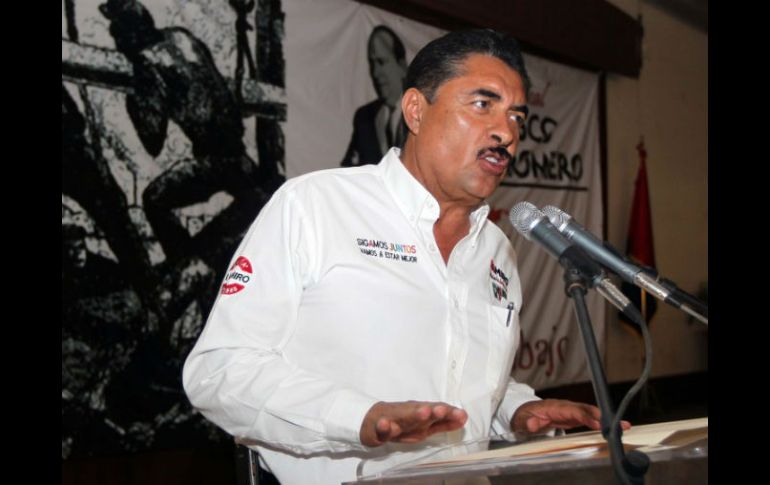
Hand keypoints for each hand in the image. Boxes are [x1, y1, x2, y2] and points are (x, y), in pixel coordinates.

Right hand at [359, 401, 467, 446]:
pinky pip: (380, 429)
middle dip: (433, 411)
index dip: (449, 413)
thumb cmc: (404, 421)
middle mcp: (410, 414)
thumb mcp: (425, 425)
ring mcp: (394, 420)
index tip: (462, 415)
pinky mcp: (378, 428)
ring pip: (404, 417)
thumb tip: (464, 418)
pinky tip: (385, 424)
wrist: (373, 420)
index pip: (437, 412)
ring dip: (414, 414)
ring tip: (424, 411)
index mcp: (422, 414)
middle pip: (422, 412)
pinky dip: (383, 426)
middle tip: (443, 410)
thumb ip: (444, 423)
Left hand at [511, 399, 631, 435]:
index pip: (573, 411)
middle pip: (587, 409)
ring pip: (591, 413)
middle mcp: (566, 407)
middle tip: (619, 424)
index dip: (586, 416)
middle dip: (603, 416)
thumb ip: (528, 423)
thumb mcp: (523, 421)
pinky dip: (602, 422)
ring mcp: (571, 411)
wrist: (525, 413)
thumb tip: (532, 423)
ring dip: (607, 419)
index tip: (598, 423)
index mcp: (555, 407)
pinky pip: (590, 418)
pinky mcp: (574, 417)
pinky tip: (615, 427)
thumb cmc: (525, 416)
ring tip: (624, 425)